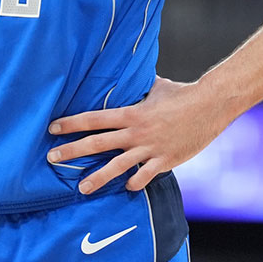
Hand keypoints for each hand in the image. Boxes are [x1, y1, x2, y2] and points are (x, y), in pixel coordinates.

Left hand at [47, 76, 231, 194]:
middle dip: (72, 151)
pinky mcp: (165, 161)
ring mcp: (150, 149)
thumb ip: (139, 87)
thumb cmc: (183, 94)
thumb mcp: (156, 87)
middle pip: (97, 143)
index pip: (94, 118)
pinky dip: (134, 183)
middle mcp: (136, 132)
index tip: (53, 128)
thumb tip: (130, 73)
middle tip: (52, 158)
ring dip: (97, 178)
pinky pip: (145, 176)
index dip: (72, 123)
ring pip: (117, 166)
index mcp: (131, 113)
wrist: (211, 105)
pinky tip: (126, 188)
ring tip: (81, 188)